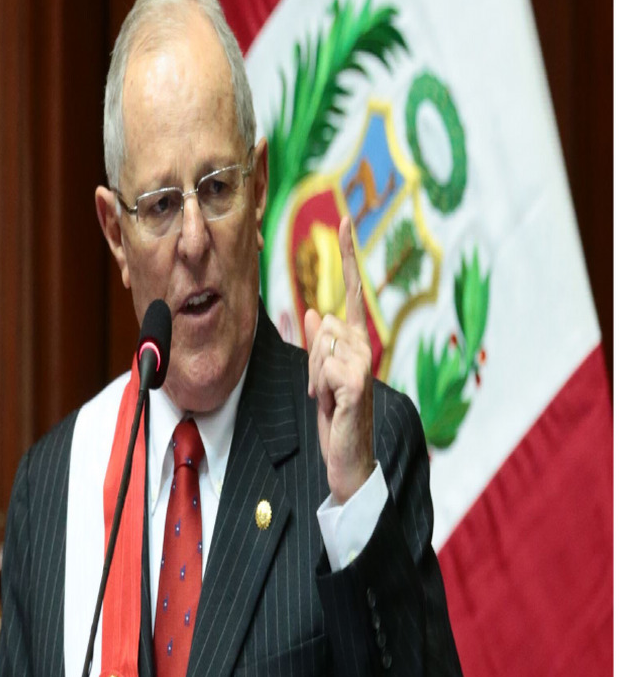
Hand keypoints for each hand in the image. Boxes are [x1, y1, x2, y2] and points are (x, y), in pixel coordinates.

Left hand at [304, 215, 374, 504]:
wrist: (349, 459)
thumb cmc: (335, 418)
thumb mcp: (319, 378)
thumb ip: (317, 346)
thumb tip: (313, 313)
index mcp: (355, 342)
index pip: (349, 292)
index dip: (347, 255)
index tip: (345, 218)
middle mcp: (364, 347)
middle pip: (321, 327)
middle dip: (311, 361)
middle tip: (323, 391)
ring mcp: (363, 364)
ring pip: (319, 348)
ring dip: (313, 379)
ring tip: (329, 401)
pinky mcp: (356, 384)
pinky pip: (321, 370)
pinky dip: (318, 390)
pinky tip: (333, 407)